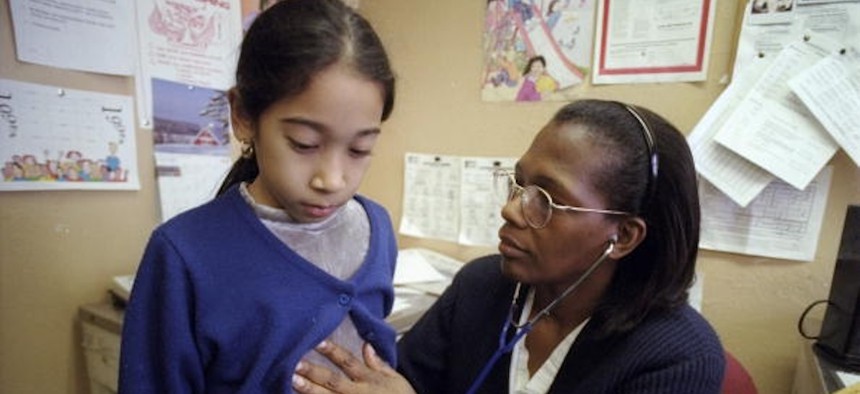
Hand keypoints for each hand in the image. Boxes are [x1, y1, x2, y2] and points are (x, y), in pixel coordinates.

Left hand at [292, 341, 415, 393]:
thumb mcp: (395, 380)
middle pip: (333, 381)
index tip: (318, 341)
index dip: (333, 352)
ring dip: (310, 391)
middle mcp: (359, 393)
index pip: (348, 363)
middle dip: (314, 373)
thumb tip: (366, 345)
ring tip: (291, 382)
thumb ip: (378, 364)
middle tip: (295, 364)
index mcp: (370, 380)